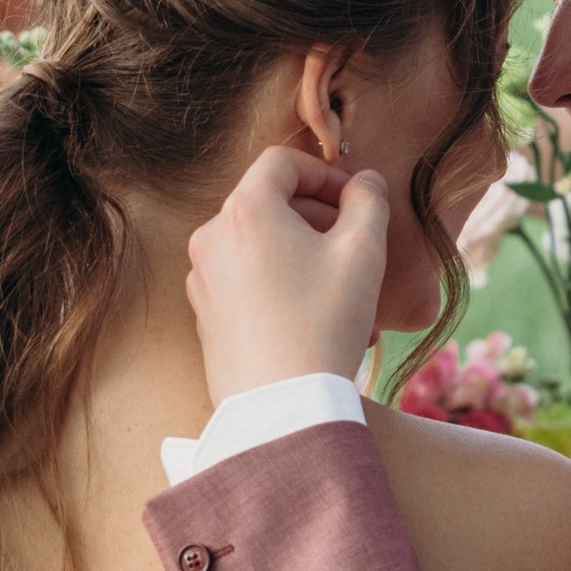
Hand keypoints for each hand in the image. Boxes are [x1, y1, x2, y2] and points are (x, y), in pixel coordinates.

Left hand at [185, 147, 388, 403]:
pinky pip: (246, 279)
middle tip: (356, 246)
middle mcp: (211, 237)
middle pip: (269, 203)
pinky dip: (280, 282)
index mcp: (244, 210)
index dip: (325, 173)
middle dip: (317, 217)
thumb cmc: (324, 323)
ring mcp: (202, 277)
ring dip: (303, 253)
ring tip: (342, 291)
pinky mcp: (204, 313)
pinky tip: (315, 317)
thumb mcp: (363, 252)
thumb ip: (368, 202)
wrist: (282, 407)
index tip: (355, 200)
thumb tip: (364, 183)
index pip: (283, 163)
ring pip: (260, 244)